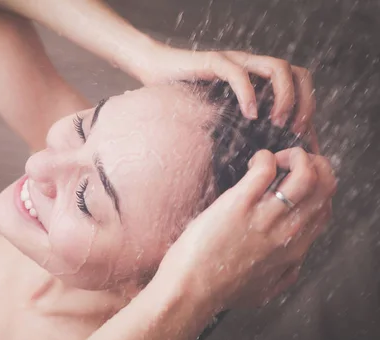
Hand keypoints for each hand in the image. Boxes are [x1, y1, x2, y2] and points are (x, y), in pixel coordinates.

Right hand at [138, 45, 314, 133]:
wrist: (153, 73)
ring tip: (276, 121)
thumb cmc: (184, 98)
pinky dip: (249, 94)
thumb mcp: (220, 117)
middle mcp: (252, 67)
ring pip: (278, 68)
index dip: (307, 109)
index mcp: (258, 79)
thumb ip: (240, 127)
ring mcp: (236, 62)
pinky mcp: (215, 62)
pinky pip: (239, 74)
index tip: (302, 138)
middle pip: (298, 74)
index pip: (299, 86)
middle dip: (303, 102)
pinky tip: (249, 114)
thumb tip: (260, 157)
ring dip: (283, 96)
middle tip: (294, 129)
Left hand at [156, 147, 335, 311]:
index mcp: (294, 250)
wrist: (191, 293)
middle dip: (315, 164)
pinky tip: (254, 162)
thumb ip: (285, 275)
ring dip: (295, 157)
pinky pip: (266, 169)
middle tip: (291, 162)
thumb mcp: (264, 290)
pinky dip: (265, 158)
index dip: (318, 188)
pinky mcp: (239, 205)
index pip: (324, 209)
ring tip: (275, 160)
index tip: (298, 180)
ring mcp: (265, 217)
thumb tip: (295, 262)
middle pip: (324, 187)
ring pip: (306, 175)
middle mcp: (287, 232)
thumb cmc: (219, 291)